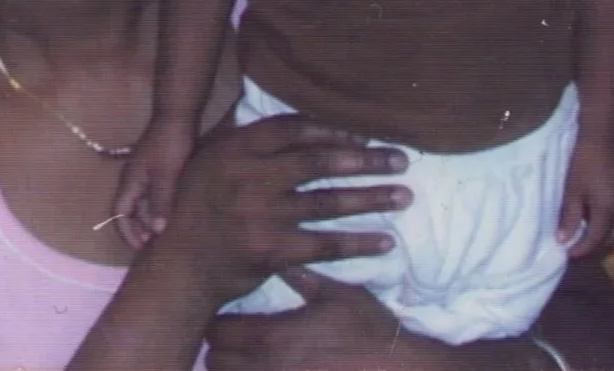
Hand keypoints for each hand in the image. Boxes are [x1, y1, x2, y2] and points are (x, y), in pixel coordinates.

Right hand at [113, 120, 196, 248]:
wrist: (178, 114)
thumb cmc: (170, 144)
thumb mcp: (166, 175)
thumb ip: (160, 202)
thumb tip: (155, 232)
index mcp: (130, 181)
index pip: (119, 213)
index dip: (127, 233)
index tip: (142, 249)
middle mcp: (133, 179)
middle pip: (128, 211)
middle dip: (137, 230)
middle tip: (153, 248)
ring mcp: (145, 173)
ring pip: (141, 203)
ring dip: (148, 220)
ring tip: (163, 235)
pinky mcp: (158, 169)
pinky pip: (153, 195)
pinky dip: (158, 208)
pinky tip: (173, 214)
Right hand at [148, 116, 409, 306]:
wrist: (178, 265)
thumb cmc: (193, 209)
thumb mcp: (206, 160)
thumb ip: (237, 138)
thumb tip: (266, 108)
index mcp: (235, 148)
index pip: (293, 130)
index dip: (332, 130)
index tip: (363, 135)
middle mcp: (250, 176)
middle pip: (318, 162)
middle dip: (365, 160)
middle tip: (400, 159)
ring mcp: (261, 214)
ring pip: (327, 202)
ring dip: (371, 198)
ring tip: (404, 195)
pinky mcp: (271, 250)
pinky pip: (324, 244)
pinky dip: (358, 243)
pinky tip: (385, 242)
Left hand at [204, 268, 441, 370]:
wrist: (398, 367)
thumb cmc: (369, 330)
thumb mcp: (337, 294)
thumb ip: (301, 276)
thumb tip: (277, 254)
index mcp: (273, 335)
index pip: (218, 330)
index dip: (220, 323)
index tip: (230, 317)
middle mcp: (268, 366)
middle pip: (215, 361)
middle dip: (219, 349)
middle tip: (231, 339)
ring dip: (232, 369)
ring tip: (244, 359)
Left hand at [556, 134, 613, 259]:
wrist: (606, 135)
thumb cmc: (583, 160)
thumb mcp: (572, 189)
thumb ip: (569, 217)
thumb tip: (562, 241)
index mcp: (608, 211)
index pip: (595, 241)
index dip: (581, 250)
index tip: (567, 253)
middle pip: (611, 240)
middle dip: (594, 248)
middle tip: (577, 249)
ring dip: (606, 238)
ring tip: (587, 237)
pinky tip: (601, 221)